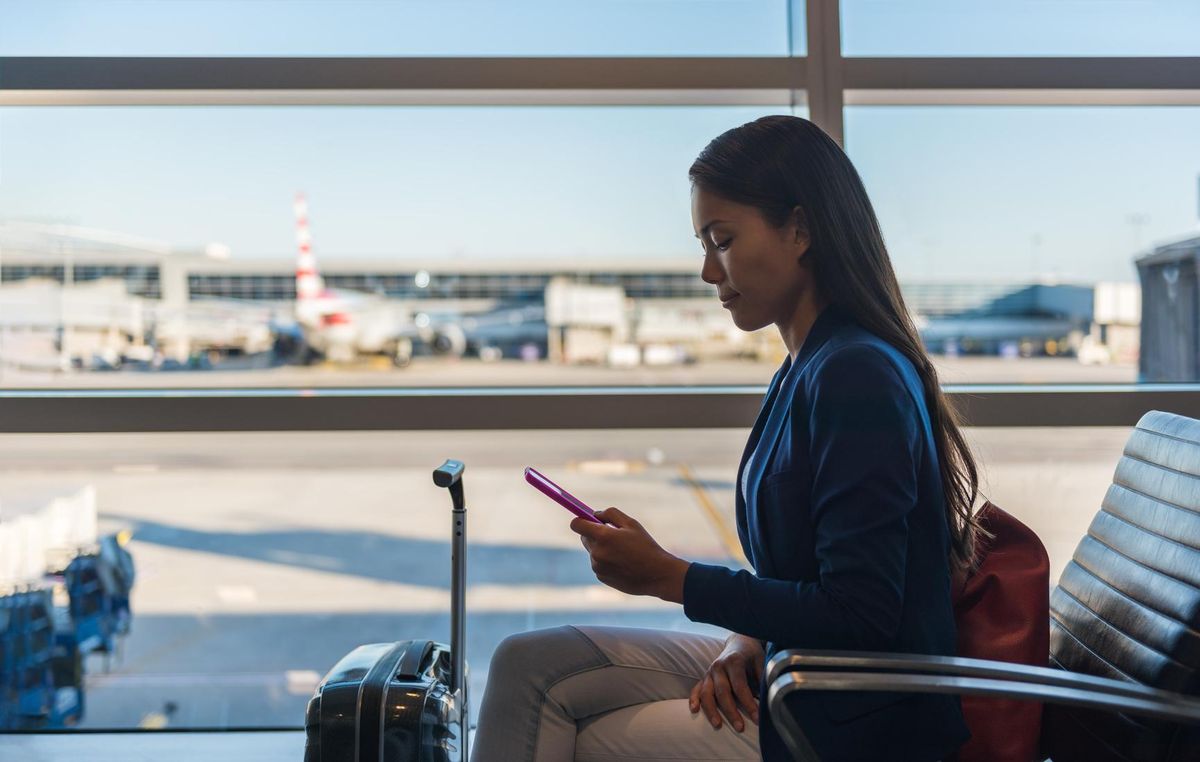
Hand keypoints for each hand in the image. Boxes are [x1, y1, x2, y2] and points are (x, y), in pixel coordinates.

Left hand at [569, 507, 689, 601]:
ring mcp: (598, 567)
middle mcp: (597, 552)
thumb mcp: (631, 523)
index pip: (577, 525)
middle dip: (594, 533)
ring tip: (623, 552)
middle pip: (584, 537)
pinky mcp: (601, 577)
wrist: (657, 575)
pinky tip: (623, 563)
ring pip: (592, 551)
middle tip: (612, 533)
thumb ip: (610, 514)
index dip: (580, 520)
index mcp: (603, 536)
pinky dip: (606, 561)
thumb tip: (595, 514)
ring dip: (602, 548)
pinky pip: (598, 564)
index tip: (587, 520)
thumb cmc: (645, 546)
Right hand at [690, 633, 763, 732]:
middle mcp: (719, 666)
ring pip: (706, 693)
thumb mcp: (761, 661)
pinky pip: (696, 689)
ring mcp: (709, 672)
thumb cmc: (751, 654)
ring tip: (718, 725)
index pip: (740, 686)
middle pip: (722, 692)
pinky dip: (694, 699)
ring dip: (711, 710)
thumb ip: (763, 678)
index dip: (748, 703)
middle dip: (731, 711)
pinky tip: (694, 710)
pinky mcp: (704, 677)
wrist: (739, 642)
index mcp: (734, 661)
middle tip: (740, 727)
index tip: (757, 717)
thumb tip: (769, 698)